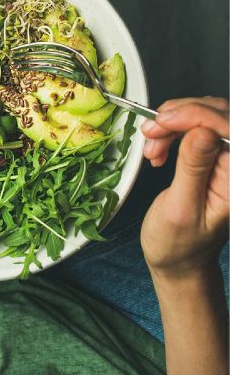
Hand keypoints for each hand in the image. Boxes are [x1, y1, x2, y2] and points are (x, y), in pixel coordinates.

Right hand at [140, 97, 228, 278]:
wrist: (177, 259)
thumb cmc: (179, 244)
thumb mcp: (181, 208)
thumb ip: (193, 168)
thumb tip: (203, 131)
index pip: (226, 128)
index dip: (195, 116)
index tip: (163, 122)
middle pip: (217, 114)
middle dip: (180, 116)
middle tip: (151, 132)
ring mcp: (224, 159)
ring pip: (203, 115)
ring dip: (171, 123)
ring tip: (152, 147)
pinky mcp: (211, 155)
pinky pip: (194, 126)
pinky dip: (171, 130)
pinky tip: (159, 148)